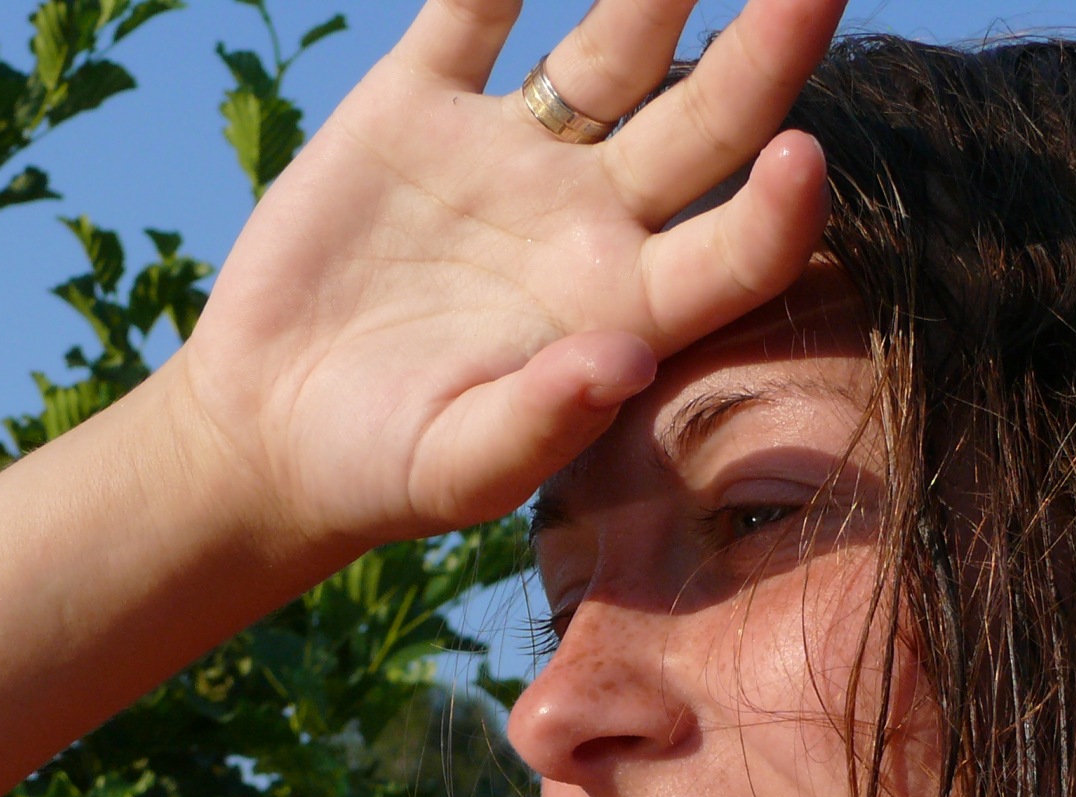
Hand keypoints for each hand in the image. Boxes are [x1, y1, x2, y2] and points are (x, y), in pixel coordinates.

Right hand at [170, 0, 843, 555]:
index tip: (804, 155)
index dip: (781, 212)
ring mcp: (514, 155)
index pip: (737, 253)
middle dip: (767, 51)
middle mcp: (593, 220)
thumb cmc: (380, 472)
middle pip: (707, 122)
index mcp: (626, 309)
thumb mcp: (458, 469)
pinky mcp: (418, 106)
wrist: (270, 427)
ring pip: (610, 48)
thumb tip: (627, 360)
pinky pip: (469, 11)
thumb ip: (543, 422)